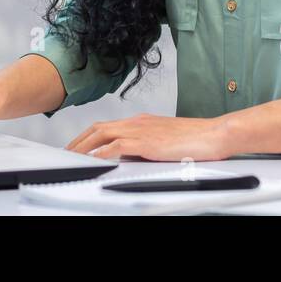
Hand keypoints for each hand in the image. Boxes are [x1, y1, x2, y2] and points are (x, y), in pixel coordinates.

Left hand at [66, 113, 232, 160]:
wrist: (214, 134)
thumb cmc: (197, 139)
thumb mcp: (165, 141)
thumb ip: (148, 145)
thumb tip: (134, 156)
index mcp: (141, 121)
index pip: (106, 125)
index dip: (88, 135)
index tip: (78, 145)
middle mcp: (137, 122)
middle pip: (98, 127)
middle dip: (79, 140)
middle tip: (67, 152)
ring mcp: (141, 130)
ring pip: (102, 134)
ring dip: (83, 146)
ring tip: (71, 157)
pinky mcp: (146, 142)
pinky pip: (116, 146)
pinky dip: (101, 152)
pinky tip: (93, 160)